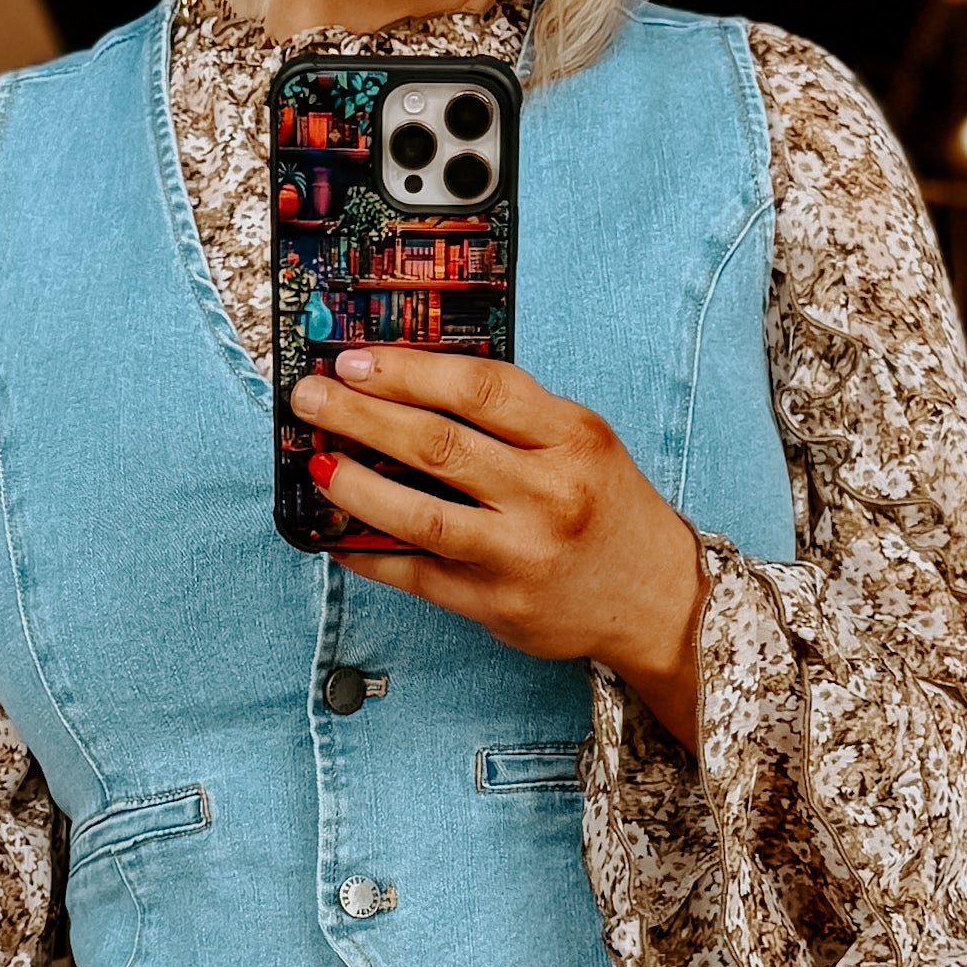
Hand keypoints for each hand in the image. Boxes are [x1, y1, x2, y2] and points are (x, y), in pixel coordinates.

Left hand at [293, 347, 706, 745]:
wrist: (655, 597)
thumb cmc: (605, 507)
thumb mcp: (579, 441)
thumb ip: (511, 415)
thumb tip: (406, 386)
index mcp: (572, 437)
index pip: (479, 389)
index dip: (407, 371)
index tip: (353, 360)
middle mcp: (549, 494)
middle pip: (438, 445)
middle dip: (361, 417)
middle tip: (310, 400)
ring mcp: (522, 554)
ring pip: (421, 515)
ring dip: (355, 487)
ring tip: (319, 463)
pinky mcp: (498, 605)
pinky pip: (418, 575)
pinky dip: (370, 553)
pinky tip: (336, 535)